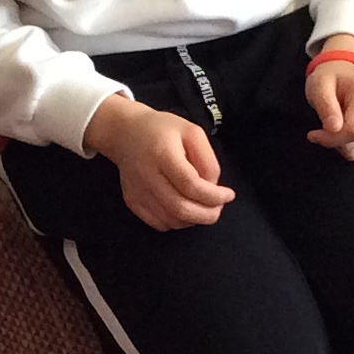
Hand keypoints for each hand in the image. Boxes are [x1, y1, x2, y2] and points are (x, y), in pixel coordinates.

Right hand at [82, 95, 234, 229]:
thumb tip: (212, 188)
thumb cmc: (162, 130)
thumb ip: (207, 160)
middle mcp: (147, 175)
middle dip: (207, 214)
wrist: (125, 133)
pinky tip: (184, 209)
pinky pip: (159, 223)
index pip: (191, 185)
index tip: (228, 195)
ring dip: (193, 219)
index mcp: (162, 154)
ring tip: (202, 206)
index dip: (214, 196)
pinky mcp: (132, 202)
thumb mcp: (192, 132)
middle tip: (218, 208)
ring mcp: (137, 191)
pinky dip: (177, 222)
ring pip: (171, 220)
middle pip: (180, 208)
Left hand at [304, 41, 353, 161]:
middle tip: (325, 126)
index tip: (313, 134)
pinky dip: (351, 148)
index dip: (331, 139)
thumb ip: (325, 105)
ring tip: (338, 125)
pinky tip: (346, 132)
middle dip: (334, 141)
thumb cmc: (331, 79)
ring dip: (341, 145)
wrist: (348, 75)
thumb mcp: (319, 85)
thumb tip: (334, 128)